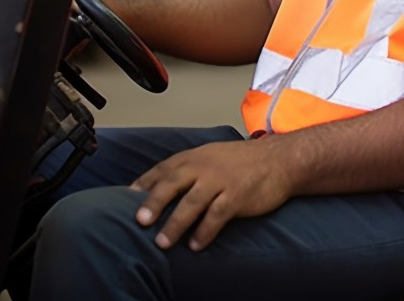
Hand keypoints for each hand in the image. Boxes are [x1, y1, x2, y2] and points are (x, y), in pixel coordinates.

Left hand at [130, 139, 295, 250]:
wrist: (280, 159)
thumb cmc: (243, 162)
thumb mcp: (212, 156)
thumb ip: (188, 170)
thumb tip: (158, 189)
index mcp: (195, 157)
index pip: (163, 169)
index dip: (144, 184)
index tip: (123, 200)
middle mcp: (205, 166)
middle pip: (173, 184)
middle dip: (154, 202)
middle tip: (140, 221)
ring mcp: (222, 181)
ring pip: (192, 202)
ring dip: (175, 223)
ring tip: (162, 243)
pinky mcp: (238, 195)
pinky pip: (217, 216)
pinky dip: (204, 232)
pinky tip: (196, 245)